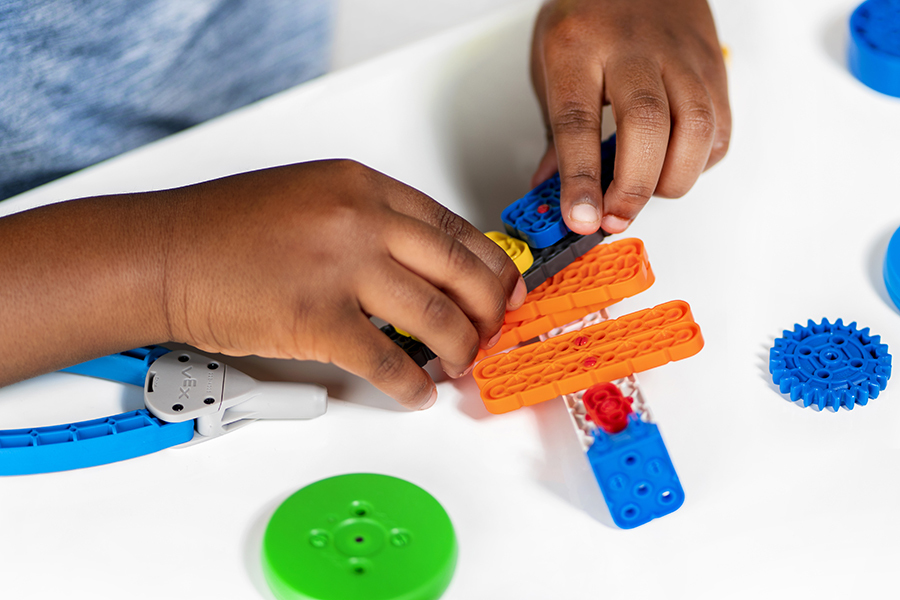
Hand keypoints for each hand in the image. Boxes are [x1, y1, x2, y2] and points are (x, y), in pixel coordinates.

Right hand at [0, 160, 524, 409]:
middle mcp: (360, 219)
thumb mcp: (313, 198)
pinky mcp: (317, 318)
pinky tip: (416, 392)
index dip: (490, 267)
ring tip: (458, 365)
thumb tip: (424, 268)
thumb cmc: (228, 230)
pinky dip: (411, 384)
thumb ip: (371, 223)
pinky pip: (387, 361)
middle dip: (489, 312)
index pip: (454, 227)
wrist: (165, 253)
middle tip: (491, 334)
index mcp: (363, 186)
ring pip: (437, 317)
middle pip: (461, 269)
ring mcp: (340, 267)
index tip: (504, 291)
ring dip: (459, 350)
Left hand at [530, 0, 730, 233]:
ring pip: (698, 126)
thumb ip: (554, 131)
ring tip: (647, 193)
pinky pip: (720, 126)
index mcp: (578, 47)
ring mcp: (679, 54)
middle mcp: (632, 48)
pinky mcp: (713, 65)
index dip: (580, 180)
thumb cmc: (588, 15)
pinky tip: (675, 165)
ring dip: (673, 178)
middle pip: (647, 125)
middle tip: (615, 217)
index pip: (578, 122)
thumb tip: (551, 189)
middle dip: (634, 187)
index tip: (579, 219)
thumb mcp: (549, 62)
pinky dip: (700, 161)